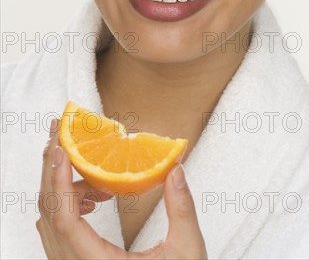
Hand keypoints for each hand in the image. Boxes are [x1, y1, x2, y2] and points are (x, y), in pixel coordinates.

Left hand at [36, 119, 207, 258]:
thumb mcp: (186, 252)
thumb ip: (181, 209)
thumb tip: (175, 169)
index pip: (64, 219)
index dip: (58, 180)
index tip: (61, 148)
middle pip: (48, 214)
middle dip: (51, 168)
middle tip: (60, 133)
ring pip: (50, 222)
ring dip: (61, 185)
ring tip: (87, 163)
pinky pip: (58, 231)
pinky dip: (68, 203)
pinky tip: (95, 194)